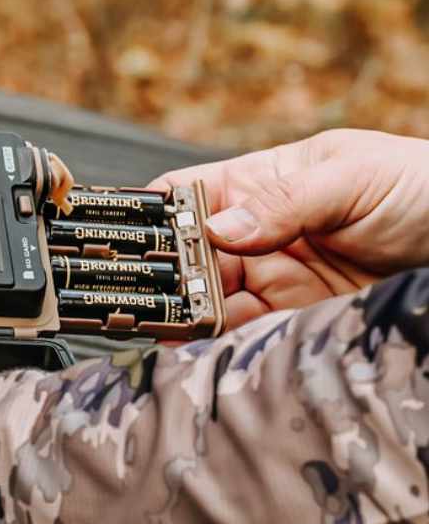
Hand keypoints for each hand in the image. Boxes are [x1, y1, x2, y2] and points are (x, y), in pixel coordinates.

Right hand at [150, 129, 428, 328]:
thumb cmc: (421, 184)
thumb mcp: (350, 178)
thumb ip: (283, 201)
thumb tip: (218, 227)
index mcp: (259, 182)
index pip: (187, 195)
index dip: (152, 214)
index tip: (124, 237)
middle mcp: (258, 232)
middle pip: (191, 255)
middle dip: (164, 275)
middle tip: (143, 297)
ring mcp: (276, 277)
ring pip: (213, 298)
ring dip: (187, 312)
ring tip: (164, 326)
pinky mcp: (299, 317)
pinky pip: (250, 331)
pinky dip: (223, 341)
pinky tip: (204, 345)